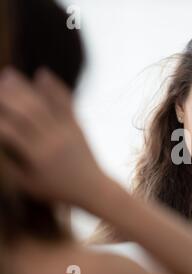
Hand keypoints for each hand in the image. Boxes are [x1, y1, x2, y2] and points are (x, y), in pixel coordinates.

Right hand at [0, 67, 105, 207]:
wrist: (92, 188)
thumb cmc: (56, 189)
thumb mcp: (28, 184)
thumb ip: (9, 165)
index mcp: (37, 157)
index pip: (10, 132)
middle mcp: (52, 140)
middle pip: (26, 112)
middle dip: (6, 96)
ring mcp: (67, 131)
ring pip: (44, 104)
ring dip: (25, 87)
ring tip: (9, 74)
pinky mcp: (77, 126)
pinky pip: (65, 104)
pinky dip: (54, 88)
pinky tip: (43, 74)